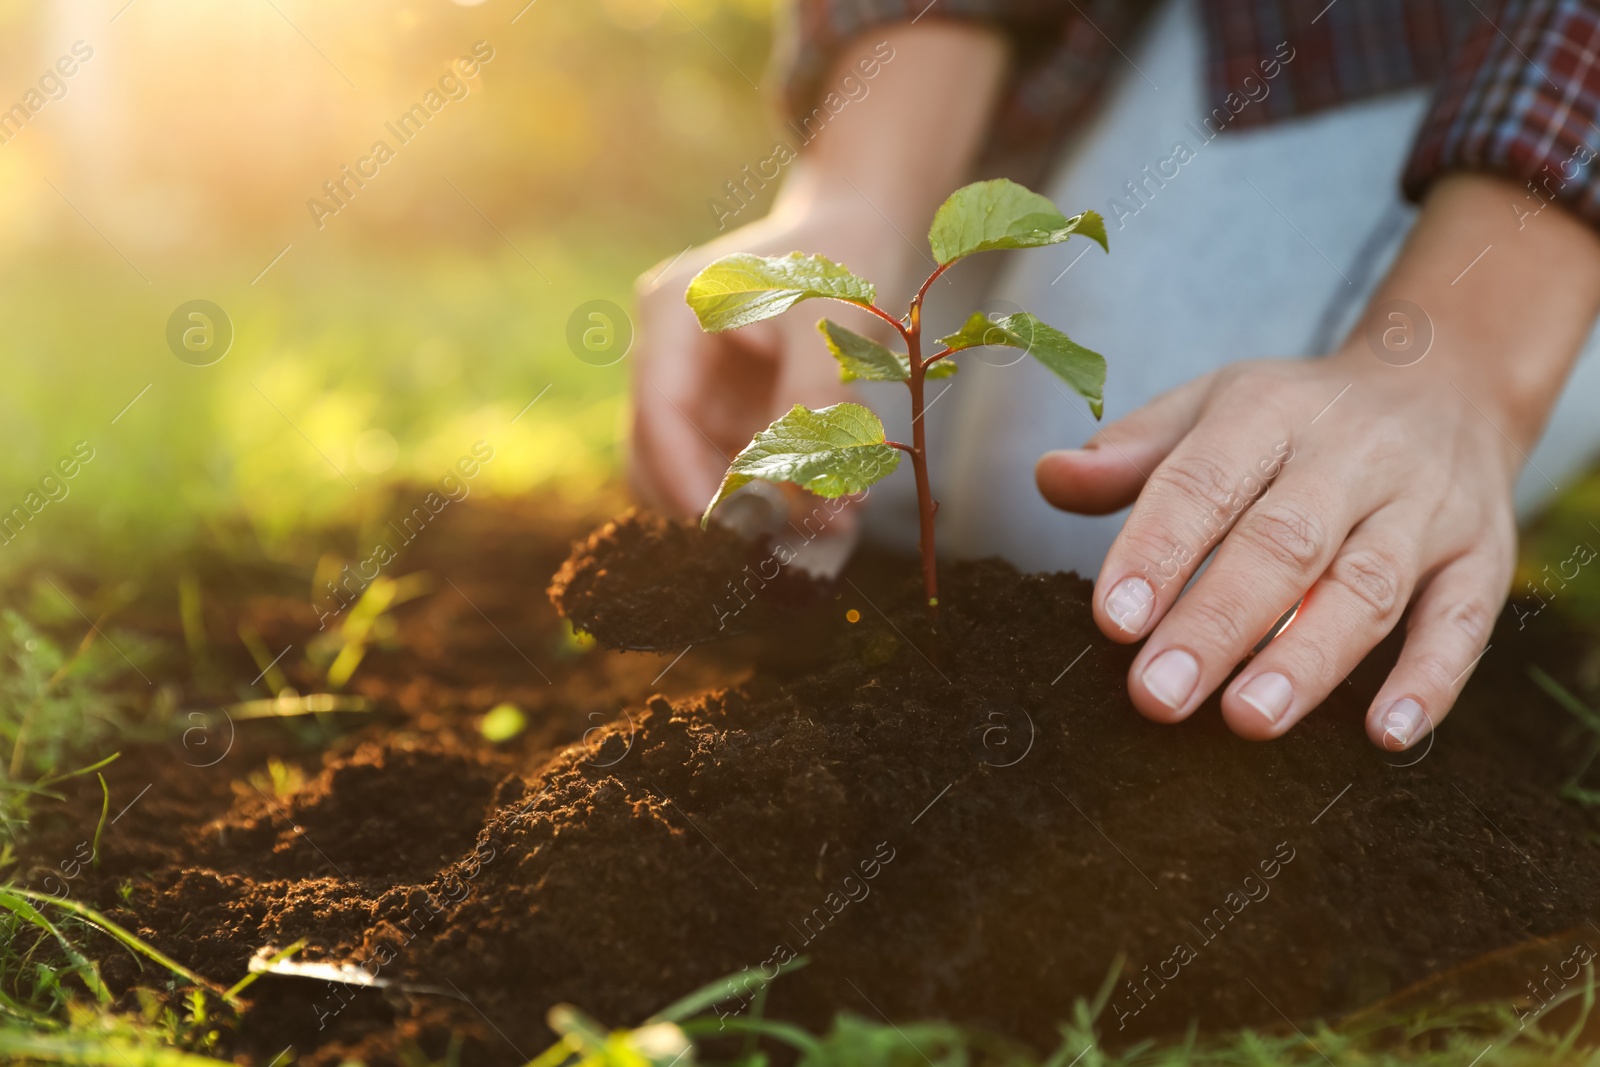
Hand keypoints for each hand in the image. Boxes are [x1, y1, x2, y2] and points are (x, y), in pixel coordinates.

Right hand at [629, 198, 912, 518]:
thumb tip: (815, 492)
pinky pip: (736, 471)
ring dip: (748, 509)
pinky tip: (831, 508)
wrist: (854, 230)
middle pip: (654, 454)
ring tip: (823, 526)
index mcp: (673, 315)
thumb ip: (816, 399)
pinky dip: (775, 497)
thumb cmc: (838, 257)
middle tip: (770, 544)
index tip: (724, 525)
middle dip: (708, 504)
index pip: (658, 410)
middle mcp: (670, 358)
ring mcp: (696, 391)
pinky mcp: (727, 416)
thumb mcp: (830, 320)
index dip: (683, 474)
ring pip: (693, 473)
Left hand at [1036, 175, 1599, 750]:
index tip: (1111, 620)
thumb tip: (1048, 477)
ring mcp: (1426, 506)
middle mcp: (1352, 456)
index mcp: (1268, 413)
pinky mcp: (1484, 556)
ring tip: (1248, 721)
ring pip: (1368, 585)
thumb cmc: (1293, 420)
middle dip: (1217, 623)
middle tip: (1157, 695)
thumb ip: (1131, 455)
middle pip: (1283, 543)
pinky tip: (1386, 735)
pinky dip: (1431, 678)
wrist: (1445, 383)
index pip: (1204, 482)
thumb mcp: (1211, 408)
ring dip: (1309, 658)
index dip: (1157, 550)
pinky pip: (1465, 619)